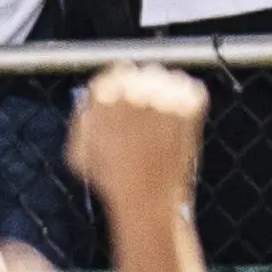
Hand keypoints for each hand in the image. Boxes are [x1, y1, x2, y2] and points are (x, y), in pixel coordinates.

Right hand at [66, 59, 206, 212]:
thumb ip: (83, 120)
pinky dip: (188, 100)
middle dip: (144, 88)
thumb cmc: (111, 181)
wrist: (146, 200)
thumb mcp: (79, 152)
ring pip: (169, 79)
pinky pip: (192, 90)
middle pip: (144, 72)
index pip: (117, 71)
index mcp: (106, 95)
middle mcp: (135, 90)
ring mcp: (164, 97)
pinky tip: (180, 120)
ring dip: (167, 93)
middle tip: (146, 110)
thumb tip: (90, 102)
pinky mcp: (188, 107)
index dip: (121, 85)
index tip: (125, 96)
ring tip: (163, 118)